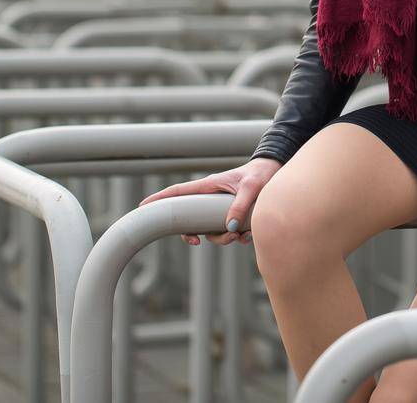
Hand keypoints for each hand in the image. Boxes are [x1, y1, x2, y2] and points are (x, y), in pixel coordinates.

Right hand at [140, 157, 281, 245]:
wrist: (276, 173)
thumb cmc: (261, 174)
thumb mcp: (252, 188)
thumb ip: (240, 206)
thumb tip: (230, 228)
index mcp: (209, 185)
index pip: (178, 192)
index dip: (159, 200)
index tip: (141, 208)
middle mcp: (211, 198)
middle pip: (190, 220)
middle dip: (193, 234)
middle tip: (196, 242)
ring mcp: (220, 207)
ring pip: (210, 230)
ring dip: (222, 238)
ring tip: (240, 235)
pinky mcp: (231, 214)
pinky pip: (227, 232)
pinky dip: (236, 237)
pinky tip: (248, 234)